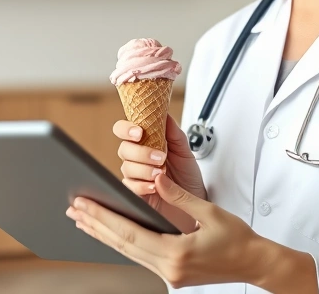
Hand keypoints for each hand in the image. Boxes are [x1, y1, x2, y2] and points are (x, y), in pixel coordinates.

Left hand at [66, 173, 267, 289]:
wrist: (255, 263)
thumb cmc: (239, 238)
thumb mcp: (209, 212)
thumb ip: (180, 196)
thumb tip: (156, 179)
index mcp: (177, 253)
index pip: (129, 232)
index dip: (103, 217)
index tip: (83, 205)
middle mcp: (169, 269)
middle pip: (122, 245)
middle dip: (95, 225)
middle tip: (73, 209)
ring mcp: (170, 275)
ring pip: (128, 253)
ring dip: (104, 235)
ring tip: (83, 220)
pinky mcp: (173, 275)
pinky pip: (140, 257)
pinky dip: (121, 243)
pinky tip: (110, 234)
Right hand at [114, 115, 206, 232]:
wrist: (195, 204)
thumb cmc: (188, 178)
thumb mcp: (185, 153)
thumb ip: (174, 134)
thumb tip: (164, 114)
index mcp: (146, 144)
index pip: (124, 131)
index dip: (126, 128)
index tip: (139, 132)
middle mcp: (137, 159)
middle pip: (124, 149)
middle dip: (141, 152)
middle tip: (160, 157)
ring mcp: (135, 177)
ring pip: (126, 167)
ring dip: (144, 169)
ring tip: (161, 173)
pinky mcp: (135, 194)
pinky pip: (129, 187)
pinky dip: (142, 185)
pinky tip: (155, 186)